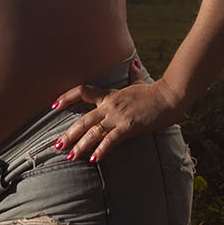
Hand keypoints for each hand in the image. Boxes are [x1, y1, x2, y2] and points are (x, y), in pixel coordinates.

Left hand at [51, 64, 183, 162]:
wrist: (170, 97)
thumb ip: (133, 75)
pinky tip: (94, 159)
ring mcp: (118, 116)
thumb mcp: (140, 82)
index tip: (53, 106)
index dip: (66, 98)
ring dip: (80, 146)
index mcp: (110, 94)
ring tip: (70, 156)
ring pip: (93, 132)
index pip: (82, 91)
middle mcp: (110, 105)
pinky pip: (110, 140)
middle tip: (57, 145)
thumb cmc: (155, 92)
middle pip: (83, 120)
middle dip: (69, 134)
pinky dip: (101, 150)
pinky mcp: (128, 126)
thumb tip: (133, 65)